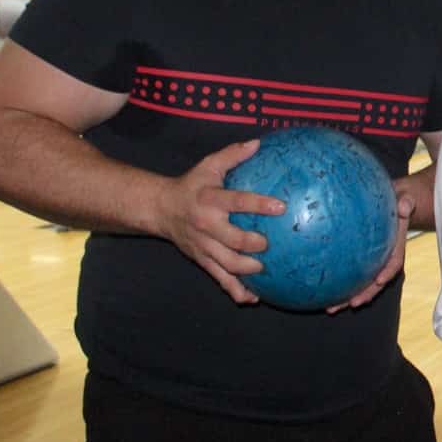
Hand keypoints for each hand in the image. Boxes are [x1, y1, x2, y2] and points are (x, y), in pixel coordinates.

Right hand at [155, 139, 279, 304]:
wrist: (160, 209)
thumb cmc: (191, 185)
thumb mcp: (208, 165)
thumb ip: (232, 154)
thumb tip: (258, 143)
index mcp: (210, 200)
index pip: (237, 202)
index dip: (259, 204)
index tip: (281, 206)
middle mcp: (206, 226)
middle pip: (232, 241)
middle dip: (255, 245)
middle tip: (272, 244)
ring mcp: (203, 247)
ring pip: (227, 265)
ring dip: (248, 271)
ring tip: (267, 270)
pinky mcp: (202, 261)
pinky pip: (220, 279)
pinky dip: (236, 291)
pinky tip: (254, 297)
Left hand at [324, 189, 412, 312]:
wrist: (394, 202)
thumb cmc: (398, 201)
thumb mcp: (404, 199)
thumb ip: (406, 203)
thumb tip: (403, 205)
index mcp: (395, 247)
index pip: (394, 262)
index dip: (387, 273)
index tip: (380, 280)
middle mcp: (383, 258)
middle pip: (376, 282)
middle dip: (365, 294)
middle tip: (352, 304)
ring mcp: (372, 260)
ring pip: (360, 282)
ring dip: (347, 297)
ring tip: (330, 308)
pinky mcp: (359, 258)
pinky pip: (348, 272)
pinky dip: (337, 284)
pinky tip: (320, 291)